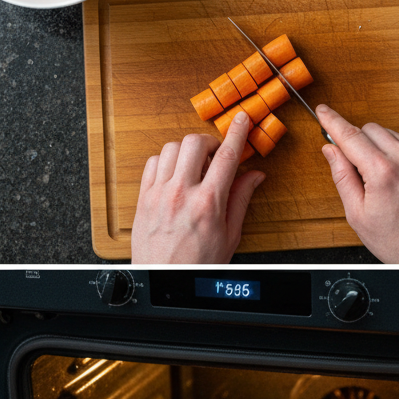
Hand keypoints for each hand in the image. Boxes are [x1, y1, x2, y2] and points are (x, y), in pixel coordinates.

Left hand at [131, 111, 265, 263]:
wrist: (164, 278)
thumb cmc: (198, 263)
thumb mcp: (230, 234)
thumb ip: (241, 200)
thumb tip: (254, 176)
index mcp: (209, 203)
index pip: (227, 157)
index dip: (237, 133)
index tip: (242, 119)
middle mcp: (181, 193)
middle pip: (195, 143)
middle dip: (210, 141)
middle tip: (217, 154)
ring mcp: (159, 193)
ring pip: (171, 148)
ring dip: (188, 151)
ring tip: (196, 166)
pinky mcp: (144, 197)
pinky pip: (153, 162)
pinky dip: (167, 161)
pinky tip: (176, 173)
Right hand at [316, 105, 398, 263]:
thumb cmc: (398, 241)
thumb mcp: (358, 215)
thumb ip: (342, 177)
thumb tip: (331, 151)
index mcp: (383, 173)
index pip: (350, 135)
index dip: (332, 121)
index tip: (323, 111)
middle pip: (370, 129)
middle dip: (357, 141)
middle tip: (355, 166)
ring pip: (390, 134)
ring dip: (378, 146)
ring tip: (379, 178)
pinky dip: (397, 153)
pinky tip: (397, 178)